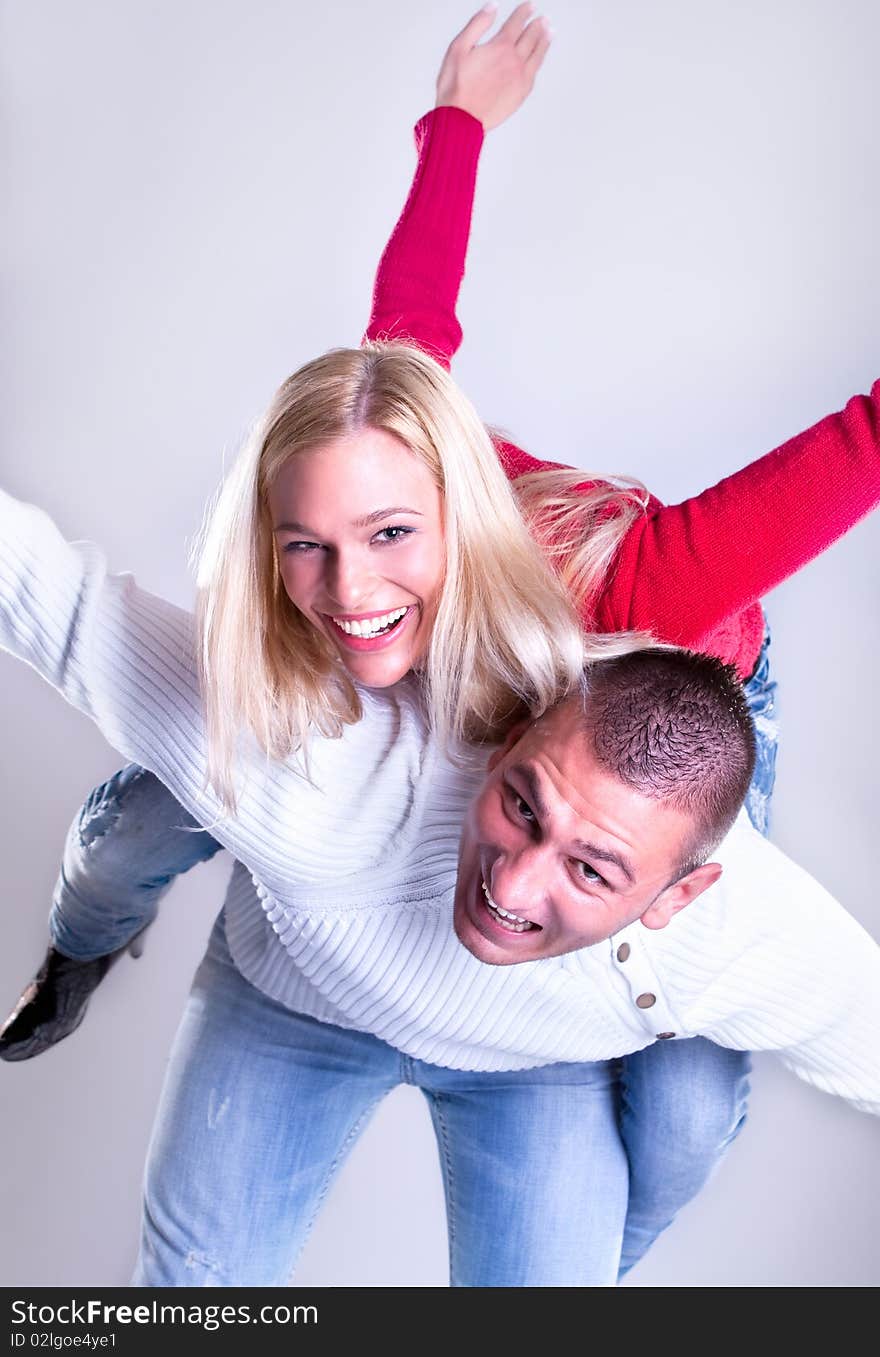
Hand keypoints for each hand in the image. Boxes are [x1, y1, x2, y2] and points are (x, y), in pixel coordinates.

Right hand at [435, 3, 552, 130]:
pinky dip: (539, 62)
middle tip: (543, 19)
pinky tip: (539, 59)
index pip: (517, 23)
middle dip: (538, 25)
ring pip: (537, 54)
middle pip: (531, 37)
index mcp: (500, 46)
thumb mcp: (458, 48)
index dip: (524, 12)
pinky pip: (535, 73)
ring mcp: (520, 77)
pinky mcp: (521, 94)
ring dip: (544, 41)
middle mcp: (514, 60)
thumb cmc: (456, 87)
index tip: (530, 6)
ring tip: (549, 33)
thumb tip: (492, 8)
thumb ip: (477, 24)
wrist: (462, 119)